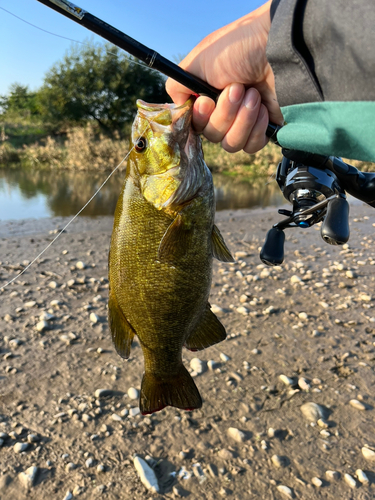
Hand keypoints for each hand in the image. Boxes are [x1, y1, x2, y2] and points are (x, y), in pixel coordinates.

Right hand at [166, 1, 282, 153]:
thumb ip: (178, 85)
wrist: (280, 50)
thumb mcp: (199, 60)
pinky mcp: (264, 129)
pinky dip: (256, 128)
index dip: (200, 118)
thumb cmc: (239, 48)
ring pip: (230, 144)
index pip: (194, 124)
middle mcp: (224, 110)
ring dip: (241, 120)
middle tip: (238, 88)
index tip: (207, 102)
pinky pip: (251, 146)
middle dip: (225, 114)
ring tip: (253, 94)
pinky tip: (263, 108)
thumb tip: (178, 105)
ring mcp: (244, 121)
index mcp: (207, 95)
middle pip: (212, 136)